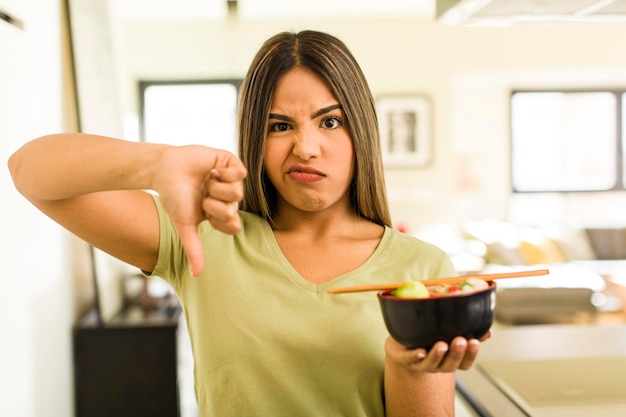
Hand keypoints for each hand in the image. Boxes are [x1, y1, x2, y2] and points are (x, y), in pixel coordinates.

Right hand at [153, 145, 246, 275]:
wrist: (164, 170)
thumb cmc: (174, 197)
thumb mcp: (185, 225)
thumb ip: (194, 249)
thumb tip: (196, 276)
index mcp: (221, 212)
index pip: (234, 225)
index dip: (219, 221)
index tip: (204, 213)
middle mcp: (228, 197)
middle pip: (234, 209)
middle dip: (213, 204)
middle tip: (202, 195)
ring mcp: (230, 179)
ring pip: (238, 192)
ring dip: (216, 188)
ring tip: (206, 182)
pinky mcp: (229, 162)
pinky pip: (240, 173)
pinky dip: (225, 173)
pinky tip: (212, 170)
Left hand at [385, 331, 490, 372]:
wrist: (401, 344)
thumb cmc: (429, 337)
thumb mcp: (448, 334)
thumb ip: (467, 331)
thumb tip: (488, 331)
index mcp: (449, 360)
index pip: (464, 363)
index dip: (470, 354)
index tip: (474, 341)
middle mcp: (437, 365)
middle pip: (449, 365)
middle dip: (456, 353)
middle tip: (461, 340)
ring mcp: (420, 363)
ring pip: (430, 364)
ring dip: (437, 355)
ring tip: (442, 345)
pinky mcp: (404, 357)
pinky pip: (409, 359)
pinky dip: (415, 356)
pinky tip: (419, 352)